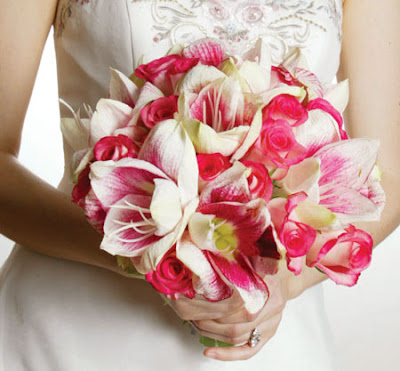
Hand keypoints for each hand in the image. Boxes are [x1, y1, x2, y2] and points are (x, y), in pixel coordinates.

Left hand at [166, 266, 293, 360]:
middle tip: (185, 310)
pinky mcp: (267, 335)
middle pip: (233, 323)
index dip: (207, 302)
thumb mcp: (252, 256)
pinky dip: (227, 355)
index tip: (188, 295)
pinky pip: (248, 351)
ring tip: (193, 322)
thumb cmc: (264, 265)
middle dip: (204, 318)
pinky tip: (209, 353)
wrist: (284, 277)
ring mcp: (270, 325)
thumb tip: (206, 253)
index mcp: (266, 287)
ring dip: (210, 333)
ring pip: (236, 337)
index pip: (234, 303)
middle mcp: (270, 309)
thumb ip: (234, 258)